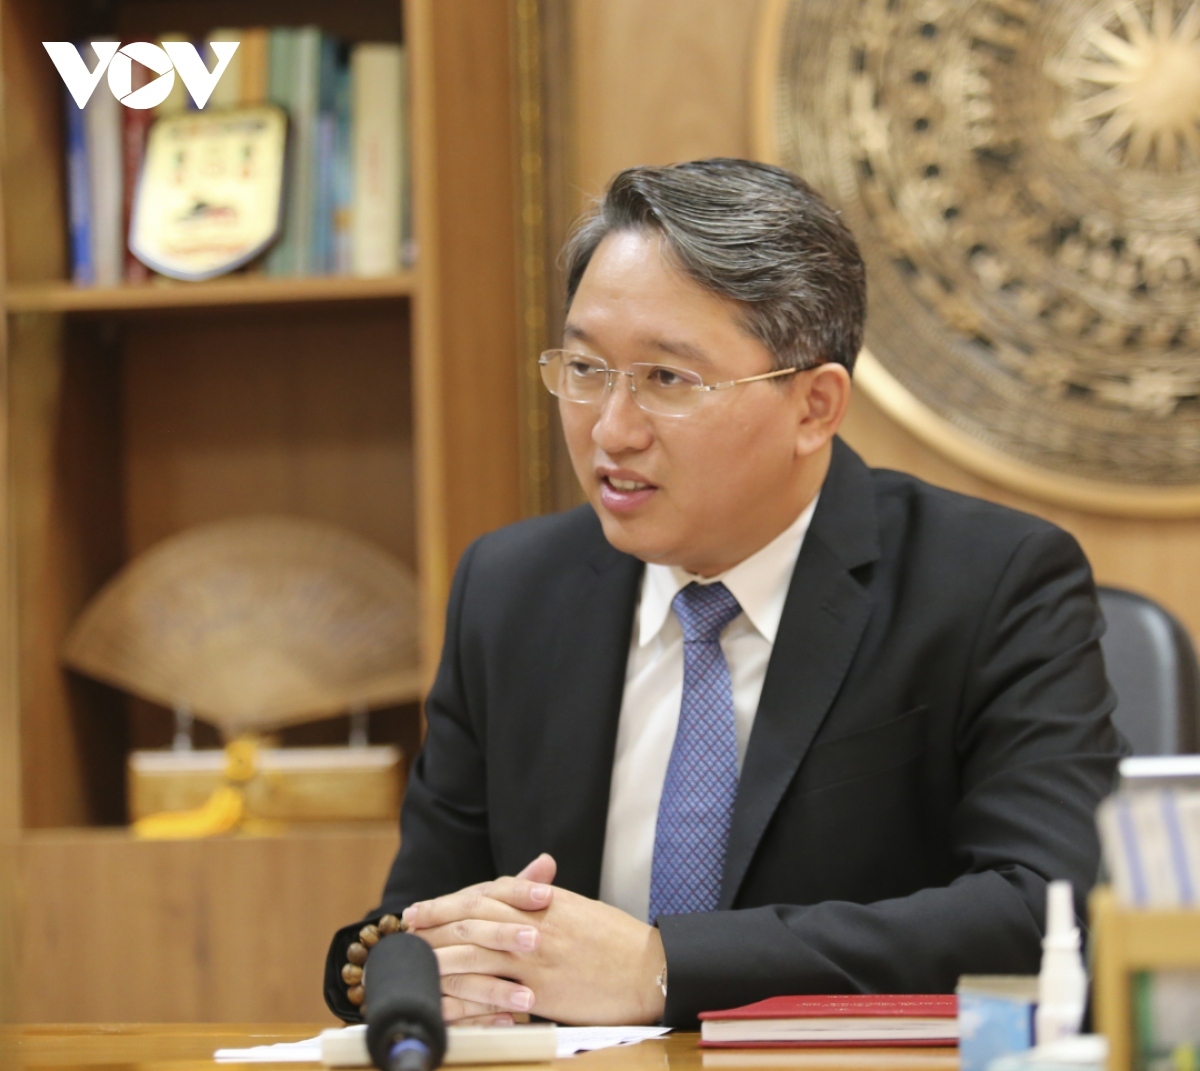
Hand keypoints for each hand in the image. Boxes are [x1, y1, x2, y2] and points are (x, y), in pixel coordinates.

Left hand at [404, 853, 665, 1025]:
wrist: (651, 970)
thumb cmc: (619, 942)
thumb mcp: (580, 911)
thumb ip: (547, 899)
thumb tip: (526, 887)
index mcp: (546, 900)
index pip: (489, 892)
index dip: (454, 899)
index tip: (428, 906)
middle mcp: (537, 922)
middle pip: (474, 915)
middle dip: (437, 920)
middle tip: (409, 927)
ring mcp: (537, 957)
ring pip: (475, 951)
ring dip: (440, 956)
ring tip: (416, 961)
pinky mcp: (541, 991)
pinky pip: (492, 991)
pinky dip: (464, 995)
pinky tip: (445, 1000)